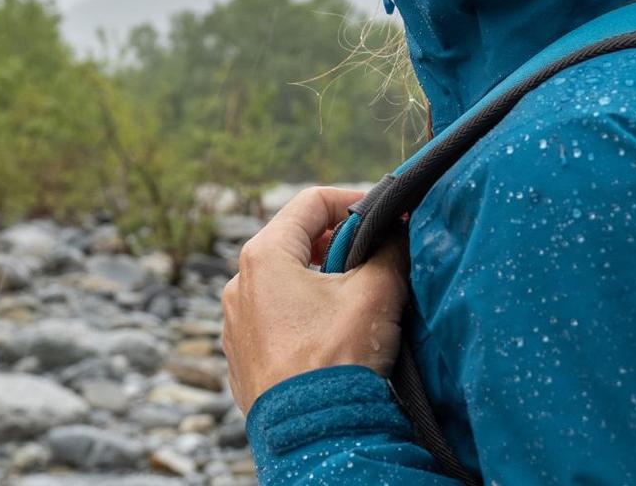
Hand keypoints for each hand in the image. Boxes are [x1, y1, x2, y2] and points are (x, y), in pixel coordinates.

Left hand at [221, 186, 409, 413]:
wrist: (313, 436)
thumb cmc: (338, 360)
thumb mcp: (376, 292)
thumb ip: (390, 250)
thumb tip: (399, 230)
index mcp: (264, 257)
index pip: (310, 203)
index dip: (352, 200)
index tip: (382, 215)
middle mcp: (239, 286)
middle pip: (294, 242)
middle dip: (338, 244)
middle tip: (374, 257)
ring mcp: (236, 324)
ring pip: (284, 283)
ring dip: (321, 282)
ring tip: (356, 300)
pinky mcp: (243, 358)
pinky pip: (274, 320)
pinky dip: (303, 315)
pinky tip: (332, 336)